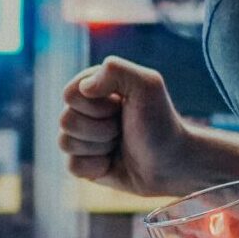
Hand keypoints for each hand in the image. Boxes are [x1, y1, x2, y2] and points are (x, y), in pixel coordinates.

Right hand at [59, 57, 190, 197]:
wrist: (173, 163)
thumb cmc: (161, 122)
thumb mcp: (147, 86)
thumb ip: (116, 71)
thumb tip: (84, 87)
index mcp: (95, 86)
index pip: (70, 94)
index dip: (96, 105)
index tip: (121, 106)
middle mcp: (85, 110)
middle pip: (66, 120)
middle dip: (100, 129)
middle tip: (123, 129)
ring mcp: (83, 137)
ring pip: (65, 143)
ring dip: (99, 147)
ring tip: (119, 144)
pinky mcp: (84, 163)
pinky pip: (72, 166)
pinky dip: (96, 167)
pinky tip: (112, 162)